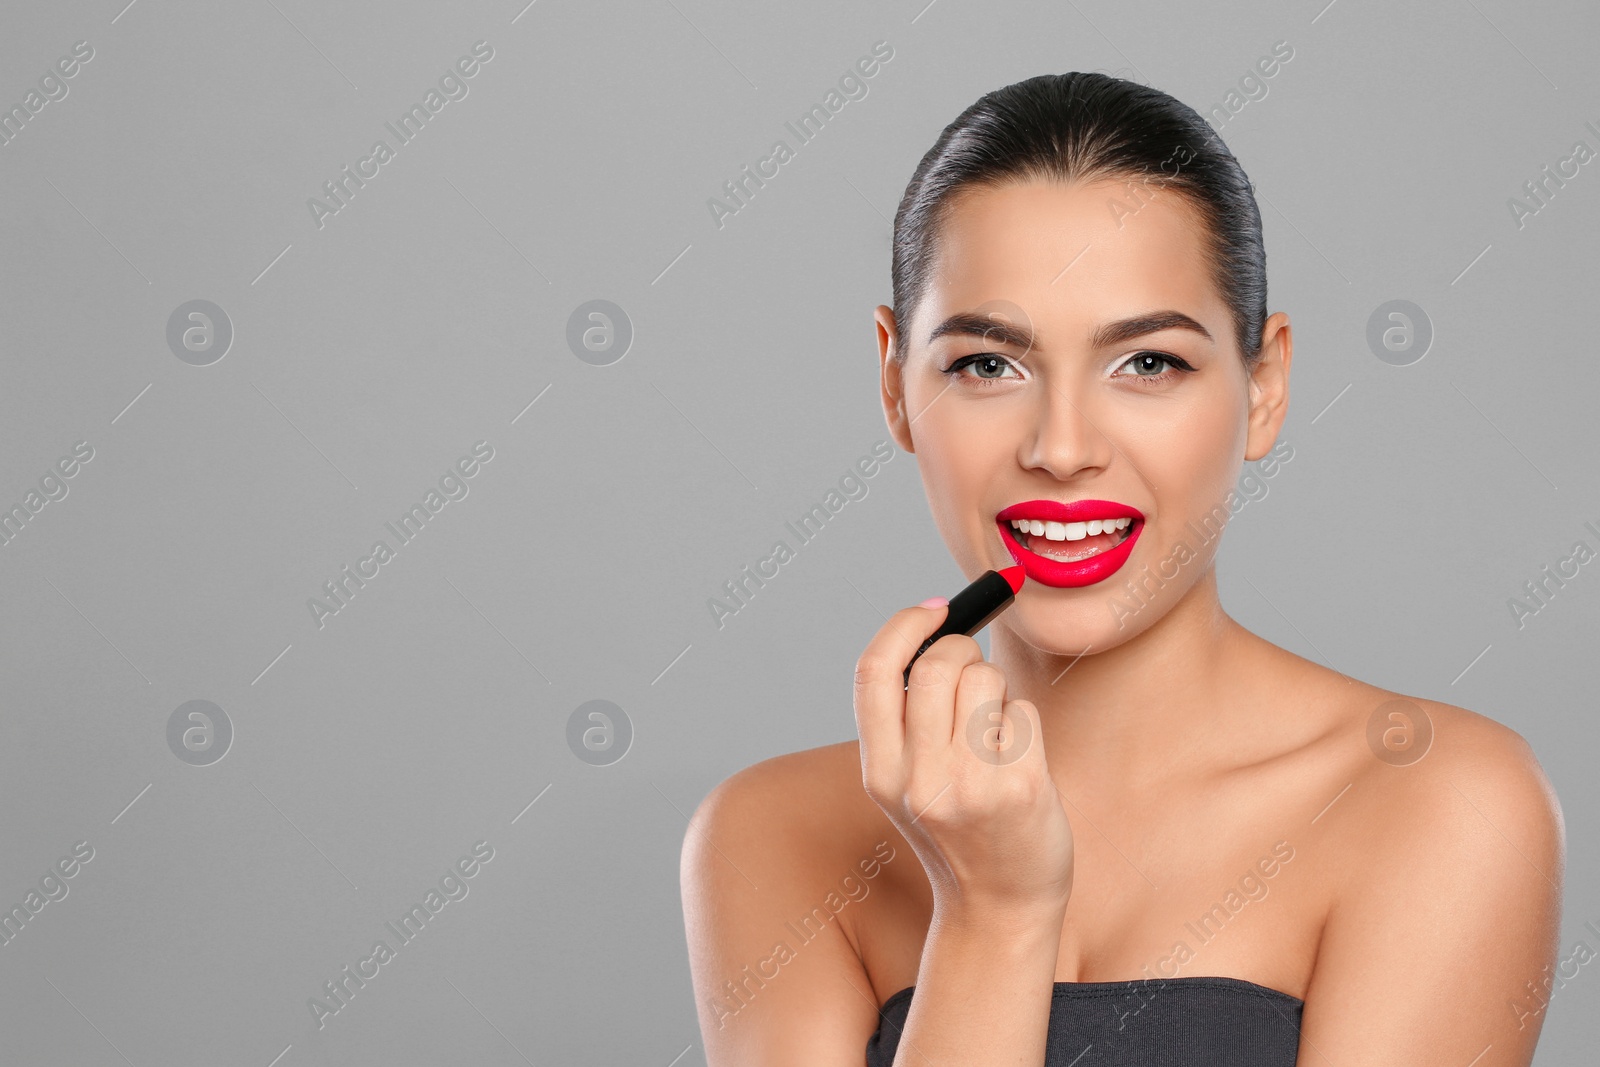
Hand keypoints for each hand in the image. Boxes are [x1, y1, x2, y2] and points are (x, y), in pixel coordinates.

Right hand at [854, 601, 1074, 919]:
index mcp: (879, 773)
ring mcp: (970, 786)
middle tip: (973, 668)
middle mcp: (918, 779)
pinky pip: (1024, 713)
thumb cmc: (957, 830)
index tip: (934, 608)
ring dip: (997, 692)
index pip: (874, 672)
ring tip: (995, 735)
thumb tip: (935, 628)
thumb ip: (906, 719)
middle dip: (963, 649)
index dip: (903, 626)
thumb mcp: (906, 783)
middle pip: (938, 664)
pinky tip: (1020, 764)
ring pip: (987, 680)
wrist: (998, 908)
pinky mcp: (1020, 790)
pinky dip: (1024, 724)